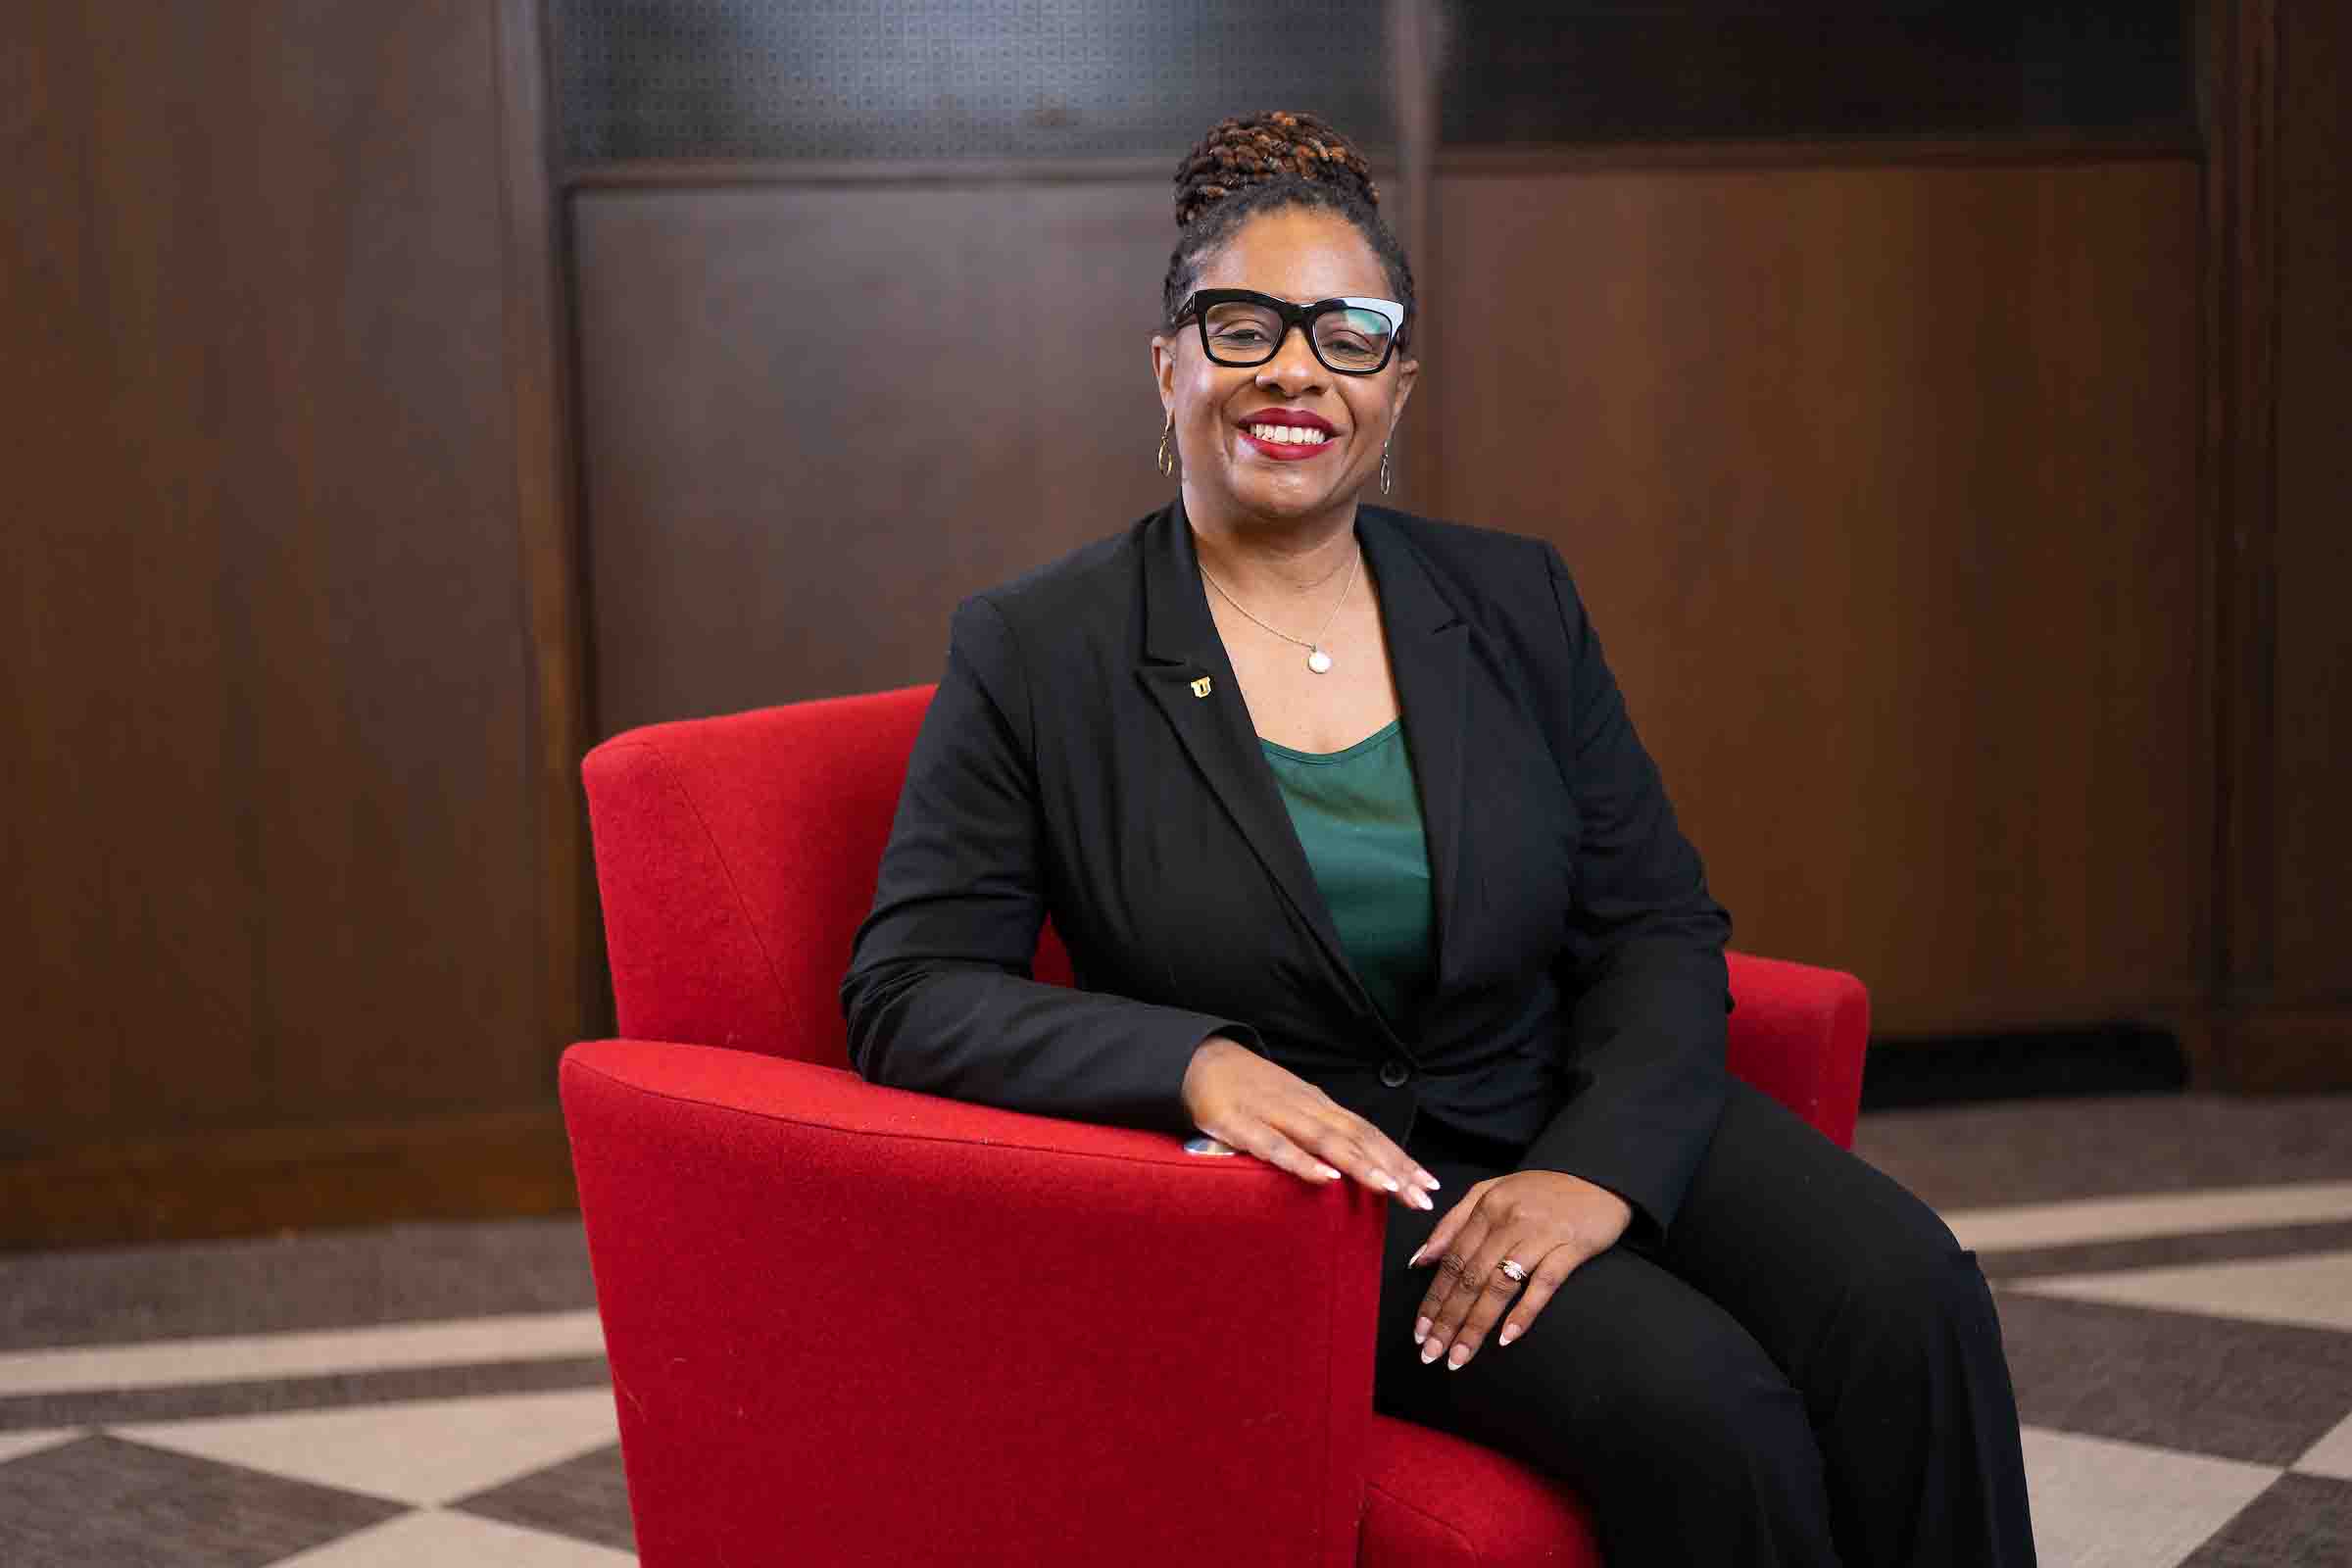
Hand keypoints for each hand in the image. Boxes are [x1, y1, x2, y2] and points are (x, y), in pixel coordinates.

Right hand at [1182, 1037, 1438, 1209]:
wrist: (1198, 1058)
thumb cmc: (1249, 1089)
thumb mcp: (1292, 1106)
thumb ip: (1319, 1129)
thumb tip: (1353, 1161)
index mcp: (1318, 1105)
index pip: (1368, 1132)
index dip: (1399, 1156)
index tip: (1428, 1184)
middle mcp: (1304, 1106)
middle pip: (1356, 1137)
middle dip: (1392, 1167)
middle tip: (1422, 1197)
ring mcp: (1273, 1114)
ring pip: (1324, 1140)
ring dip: (1359, 1164)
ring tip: (1388, 1187)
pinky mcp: (1239, 1124)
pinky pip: (1274, 1147)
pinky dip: (1301, 1162)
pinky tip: (1323, 1178)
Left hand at [1407, 1170, 1632, 1368]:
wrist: (1596, 1179)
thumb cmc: (1540, 1190)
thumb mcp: (1491, 1192)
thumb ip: (1454, 1223)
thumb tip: (1421, 1259)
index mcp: (1486, 1207)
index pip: (1452, 1260)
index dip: (1433, 1298)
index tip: (1419, 1330)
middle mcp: (1509, 1221)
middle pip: (1470, 1277)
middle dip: (1448, 1320)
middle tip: (1431, 1353)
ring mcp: (1540, 1234)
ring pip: (1500, 1286)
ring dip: (1476, 1325)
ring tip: (1460, 1356)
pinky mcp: (1570, 1247)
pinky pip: (1544, 1283)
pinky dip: (1525, 1311)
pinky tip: (1507, 1337)